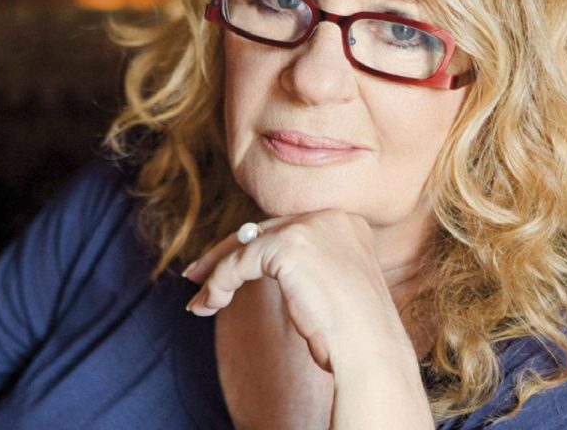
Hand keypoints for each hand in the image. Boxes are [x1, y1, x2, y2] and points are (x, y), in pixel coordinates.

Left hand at [184, 209, 405, 372]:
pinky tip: (210, 304)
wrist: (369, 349)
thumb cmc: (352, 334)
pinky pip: (240, 261)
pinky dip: (219, 283)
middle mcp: (330, 217)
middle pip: (263, 229)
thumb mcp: (329, 287)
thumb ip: (303, 267)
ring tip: (200, 301)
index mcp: (345, 224)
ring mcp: (311, 227)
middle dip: (225, 254)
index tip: (225, 268)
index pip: (286, 228)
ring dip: (218, 274)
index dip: (251, 247)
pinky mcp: (290, 244)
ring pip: (247, 244)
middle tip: (196, 275)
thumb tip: (254, 263)